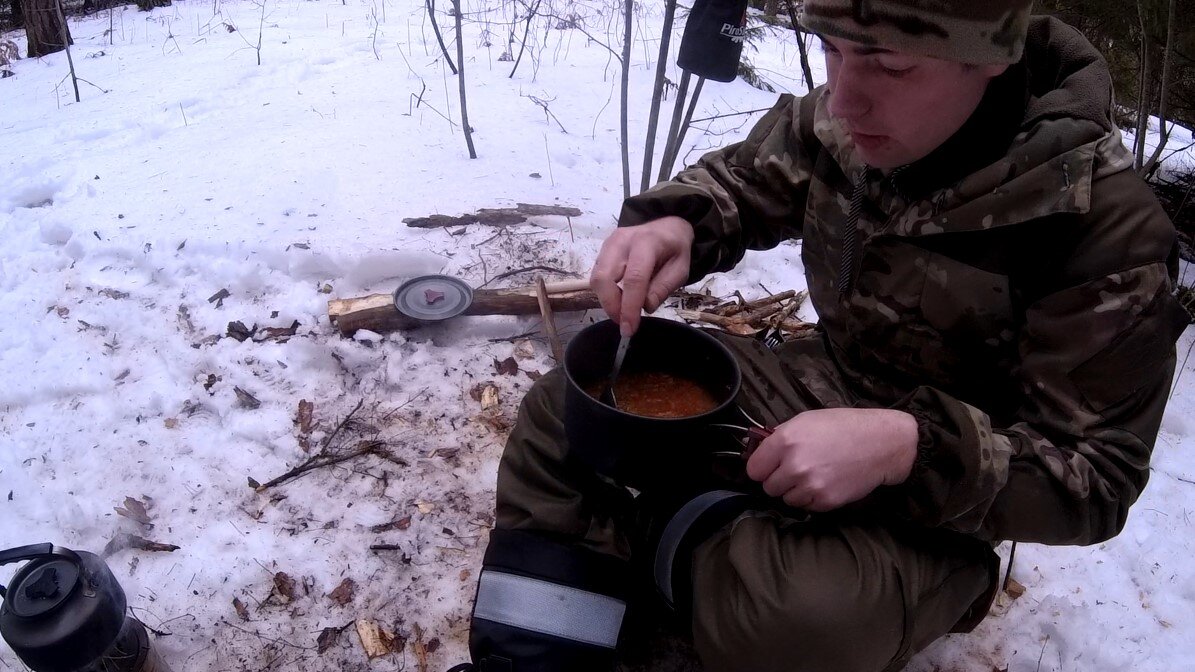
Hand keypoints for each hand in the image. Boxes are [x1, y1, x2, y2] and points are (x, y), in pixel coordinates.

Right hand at [589, 216, 693, 335]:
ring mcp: (608, 244)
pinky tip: (620, 298)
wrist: (666, 227)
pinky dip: (605, 293)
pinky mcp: (602, 250)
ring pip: (596, 278)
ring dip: (607, 301)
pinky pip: (597, 276)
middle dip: (610, 306)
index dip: (629, 307)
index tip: (629, 329)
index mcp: (647, 242)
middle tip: (624, 322)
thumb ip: (663, 288)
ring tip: (624, 311)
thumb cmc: (675, 249)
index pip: (633, 278)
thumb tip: (645, 307)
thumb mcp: (681, 270)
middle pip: (604, 277)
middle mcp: (622, 240)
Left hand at [745, 408, 918, 510]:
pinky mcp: (826, 501)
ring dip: (795, 491)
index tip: (769, 466)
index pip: (753, 469)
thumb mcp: (806, 420)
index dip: (761, 467)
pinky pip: (806, 507)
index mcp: (785, 441)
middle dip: (779, 480)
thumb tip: (757, 450)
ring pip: (787, 499)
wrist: (882, 443)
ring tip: (813, 475)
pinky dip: (812, 499)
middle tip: (795, 469)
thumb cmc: (844, 427)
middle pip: (769, 487)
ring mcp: (810, 485)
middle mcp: (795, 465)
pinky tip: (825, 483)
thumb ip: (780, 436)